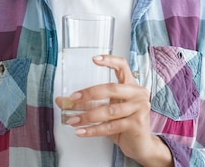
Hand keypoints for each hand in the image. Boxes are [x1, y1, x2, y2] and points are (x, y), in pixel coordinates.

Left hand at [55, 55, 173, 166]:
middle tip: (72, 98)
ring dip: (87, 116)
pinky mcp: (137, 124)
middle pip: (111, 88)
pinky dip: (93, 130)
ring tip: (73, 120)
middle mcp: (138, 93)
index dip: (109, 61)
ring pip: (109, 110)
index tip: (94, 59)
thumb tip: (63, 100)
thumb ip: (88, 103)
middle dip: (89, 94)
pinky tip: (81, 131)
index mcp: (131, 85)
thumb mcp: (106, 111)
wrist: (141, 145)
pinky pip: (111, 126)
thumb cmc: (124, 125)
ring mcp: (139, 108)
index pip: (122, 66)